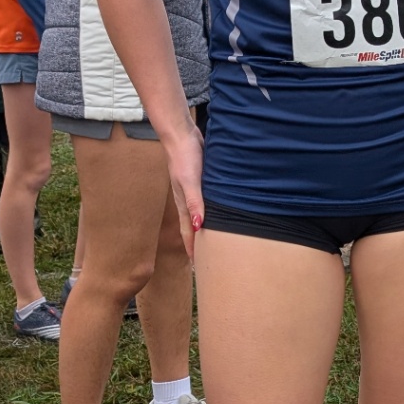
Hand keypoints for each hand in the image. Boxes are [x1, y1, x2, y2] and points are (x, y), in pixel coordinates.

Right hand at [163, 123, 204, 259]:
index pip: (188, 232)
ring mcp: (195, 191)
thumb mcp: (190, 181)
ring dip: (207, 229)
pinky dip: (213, 211)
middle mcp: (189, 200)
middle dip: (199, 244)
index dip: (192, 249)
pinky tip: (221, 212)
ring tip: (215, 241)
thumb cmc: (184, 157)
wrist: (182, 135)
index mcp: (184, 204)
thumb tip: (198, 226)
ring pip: (202, 214)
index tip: (197, 268)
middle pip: (194, 227)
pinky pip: (208, 201)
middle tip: (209, 260)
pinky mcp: (203, 181)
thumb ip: (194, 202)